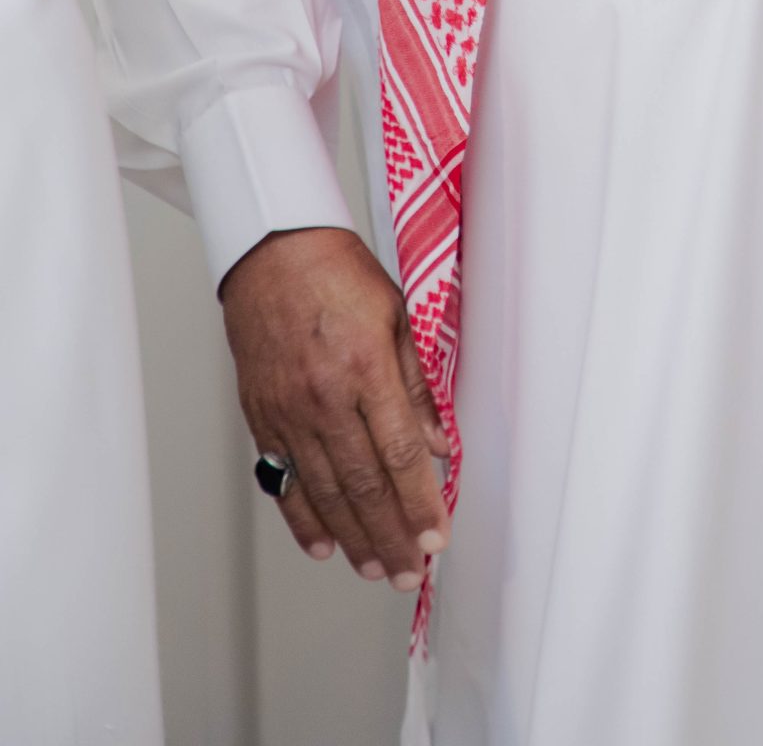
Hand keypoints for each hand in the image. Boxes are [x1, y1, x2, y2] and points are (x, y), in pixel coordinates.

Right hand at [220, 226, 450, 590]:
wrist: (272, 252)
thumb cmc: (337, 274)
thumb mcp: (397, 315)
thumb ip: (417, 384)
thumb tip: (440, 442)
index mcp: (364, 368)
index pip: (399, 454)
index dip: (420, 503)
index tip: (437, 535)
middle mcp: (323, 397)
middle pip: (362, 485)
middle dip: (390, 536)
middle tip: (409, 572)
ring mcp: (288, 412)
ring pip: (324, 492)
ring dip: (353, 537)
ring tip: (375, 568)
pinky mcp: (262, 418)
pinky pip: (283, 480)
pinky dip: (303, 518)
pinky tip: (324, 544)